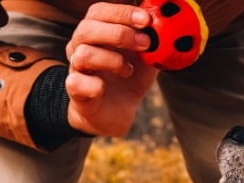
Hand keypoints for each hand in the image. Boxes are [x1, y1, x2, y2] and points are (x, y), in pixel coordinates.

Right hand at [65, 3, 158, 136]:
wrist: (117, 111)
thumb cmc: (129, 77)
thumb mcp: (146, 55)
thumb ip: (154, 39)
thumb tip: (167, 23)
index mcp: (96, 32)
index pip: (99, 11)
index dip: (122, 12)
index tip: (146, 20)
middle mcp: (81, 46)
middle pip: (87, 29)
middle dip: (119, 33)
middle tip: (145, 43)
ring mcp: (76, 69)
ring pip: (83, 54)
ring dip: (112, 60)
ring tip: (128, 70)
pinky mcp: (76, 92)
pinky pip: (76, 83)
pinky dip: (94, 85)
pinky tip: (104, 88)